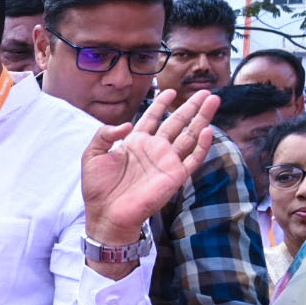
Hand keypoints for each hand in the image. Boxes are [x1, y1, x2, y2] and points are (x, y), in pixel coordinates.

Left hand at [81, 89, 218, 245]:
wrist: (106, 214)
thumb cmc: (98, 188)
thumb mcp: (92, 154)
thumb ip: (104, 134)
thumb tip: (127, 123)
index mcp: (135, 143)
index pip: (152, 118)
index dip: (161, 104)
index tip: (170, 91)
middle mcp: (153, 149)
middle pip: (176, 122)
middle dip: (190, 107)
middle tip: (204, 91)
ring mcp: (166, 162)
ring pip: (189, 136)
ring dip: (202, 119)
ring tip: (213, 100)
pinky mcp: (174, 176)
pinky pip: (192, 159)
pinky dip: (202, 146)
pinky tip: (208, 130)